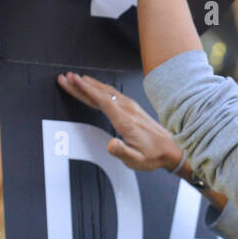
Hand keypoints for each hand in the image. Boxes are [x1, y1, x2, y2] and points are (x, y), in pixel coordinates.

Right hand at [57, 71, 182, 171]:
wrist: (172, 149)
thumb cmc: (153, 155)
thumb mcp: (136, 161)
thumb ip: (122, 152)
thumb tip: (111, 145)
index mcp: (126, 121)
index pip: (102, 101)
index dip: (86, 90)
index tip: (73, 81)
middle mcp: (128, 110)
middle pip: (100, 93)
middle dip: (81, 84)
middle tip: (65, 77)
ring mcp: (131, 107)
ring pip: (106, 91)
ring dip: (89, 84)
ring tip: (75, 79)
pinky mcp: (133, 107)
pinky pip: (112, 93)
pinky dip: (99, 88)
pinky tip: (94, 86)